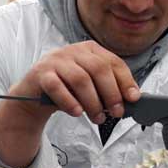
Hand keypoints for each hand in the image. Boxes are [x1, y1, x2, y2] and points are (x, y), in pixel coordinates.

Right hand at [12, 40, 140, 123]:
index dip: (126, 80)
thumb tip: (130, 99)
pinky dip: (70, 102)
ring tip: (97, 118)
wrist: (35, 95)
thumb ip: (108, 88)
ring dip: (92, 102)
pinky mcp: (41, 73)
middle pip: (98, 69)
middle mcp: (73, 50)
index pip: (113, 62)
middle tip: (116, 113)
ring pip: (80, 79)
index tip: (133, 98)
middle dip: (111, 93)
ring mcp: (55, 60)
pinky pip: (57, 87)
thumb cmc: (67, 90)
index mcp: (89, 49)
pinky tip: (77, 113)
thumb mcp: (90, 85)